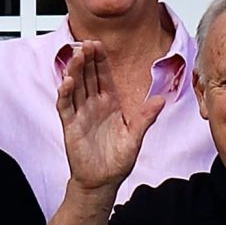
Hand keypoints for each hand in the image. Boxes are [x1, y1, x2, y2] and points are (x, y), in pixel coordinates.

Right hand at [56, 40, 168, 192]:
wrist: (102, 181)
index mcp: (109, 104)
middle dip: (87, 59)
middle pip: (88, 77)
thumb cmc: (117, 161)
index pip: (103, 76)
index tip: (98, 44)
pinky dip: (65, 94)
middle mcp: (94, 106)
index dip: (100, 60)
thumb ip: (145, 118)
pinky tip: (66, 82)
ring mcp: (81, 114)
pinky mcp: (71, 126)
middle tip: (86, 43)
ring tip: (77, 56)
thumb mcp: (135, 138)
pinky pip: (66, 107)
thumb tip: (160, 100)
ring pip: (75, 87)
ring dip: (75, 71)